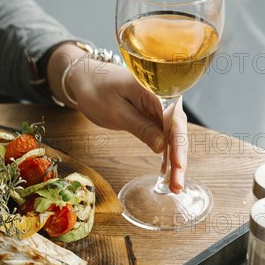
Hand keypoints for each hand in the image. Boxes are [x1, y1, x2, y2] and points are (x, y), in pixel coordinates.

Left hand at [47, 44, 186, 192]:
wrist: (85, 78)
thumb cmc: (96, 90)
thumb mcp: (115, 112)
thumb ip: (140, 127)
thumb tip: (162, 147)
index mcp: (155, 89)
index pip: (174, 120)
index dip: (178, 145)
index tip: (178, 166)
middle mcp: (163, 96)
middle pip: (177, 130)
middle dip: (179, 158)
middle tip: (177, 186)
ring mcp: (159, 106)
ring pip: (172, 135)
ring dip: (174, 160)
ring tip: (174, 185)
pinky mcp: (153, 114)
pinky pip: (163, 134)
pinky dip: (165, 152)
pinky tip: (167, 171)